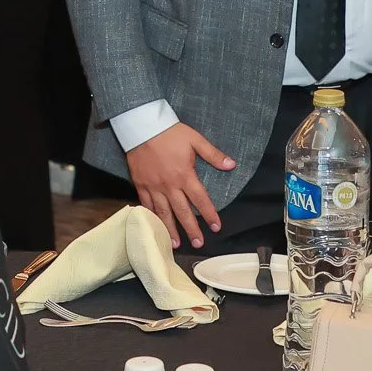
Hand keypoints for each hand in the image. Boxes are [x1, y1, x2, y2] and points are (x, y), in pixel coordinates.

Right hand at [124, 122, 235, 249]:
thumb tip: (231, 165)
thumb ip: (213, 154)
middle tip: (199, 243)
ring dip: (171, 230)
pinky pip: (146, 204)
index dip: (209, 214)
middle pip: (182, 212)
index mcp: (184, 175)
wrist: (142, 126)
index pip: (200, 199)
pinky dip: (152, 217)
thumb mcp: (195, 140)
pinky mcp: (140, 184)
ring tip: (176, 244)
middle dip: (191, 229)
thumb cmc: (170, 132)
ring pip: (163, 213)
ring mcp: (153, 186)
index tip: (216, 226)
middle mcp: (169, 185)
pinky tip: (155, 227)